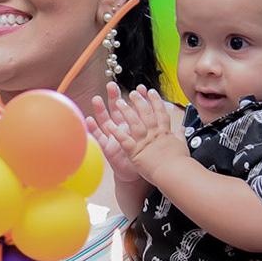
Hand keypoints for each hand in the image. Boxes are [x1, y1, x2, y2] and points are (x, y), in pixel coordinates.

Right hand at [87, 83, 149, 212]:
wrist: (140, 175)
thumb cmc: (147, 158)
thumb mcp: (156, 141)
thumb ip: (162, 128)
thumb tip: (172, 116)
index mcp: (135, 126)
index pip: (136, 108)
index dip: (137, 98)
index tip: (138, 87)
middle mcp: (123, 129)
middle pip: (117, 110)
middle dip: (114, 97)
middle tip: (111, 85)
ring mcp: (114, 137)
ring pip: (106, 120)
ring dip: (100, 110)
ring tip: (96, 99)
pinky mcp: (108, 147)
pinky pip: (100, 137)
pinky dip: (93, 129)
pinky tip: (89, 120)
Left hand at [102, 85, 185, 182]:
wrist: (174, 174)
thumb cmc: (179, 163)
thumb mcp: (182, 146)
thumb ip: (180, 136)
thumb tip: (182, 129)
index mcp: (164, 133)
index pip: (160, 113)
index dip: (155, 101)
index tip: (151, 92)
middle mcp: (154, 134)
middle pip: (145, 114)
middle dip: (138, 101)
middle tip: (133, 92)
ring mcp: (144, 142)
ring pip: (134, 123)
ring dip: (126, 111)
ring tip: (119, 101)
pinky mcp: (135, 153)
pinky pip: (124, 140)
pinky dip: (116, 132)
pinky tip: (109, 125)